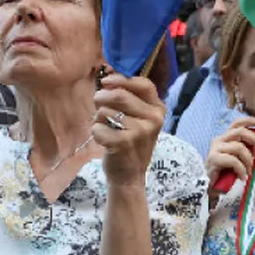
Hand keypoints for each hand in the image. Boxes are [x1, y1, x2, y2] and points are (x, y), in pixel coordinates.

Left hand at [92, 72, 165, 186]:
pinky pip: (98, 127)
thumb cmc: (130, 141)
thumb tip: (108, 78)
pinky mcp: (124, 143)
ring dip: (99, 118)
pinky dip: (96, 132)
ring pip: (106, 111)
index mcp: (158, 109)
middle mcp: (154, 119)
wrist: (129, 175)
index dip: (122, 80)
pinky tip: (104, 140)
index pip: (143, 84)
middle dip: (102, 97)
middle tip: (97, 103)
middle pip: (120, 95)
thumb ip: (128, 97)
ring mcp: (141, 131)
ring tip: (107, 128)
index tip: (106, 82)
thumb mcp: (138, 118)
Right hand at [206, 117, 254, 185]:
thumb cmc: (224, 173)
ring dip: (249, 161)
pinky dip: (241, 170)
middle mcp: (219, 140)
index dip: (251, 121)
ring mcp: (215, 149)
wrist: (209, 186)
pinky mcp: (213, 159)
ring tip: (248, 171)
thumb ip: (246, 150)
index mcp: (225, 138)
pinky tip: (241, 177)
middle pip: (241, 132)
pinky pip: (234, 161)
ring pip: (239, 147)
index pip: (238, 123)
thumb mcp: (238, 159)